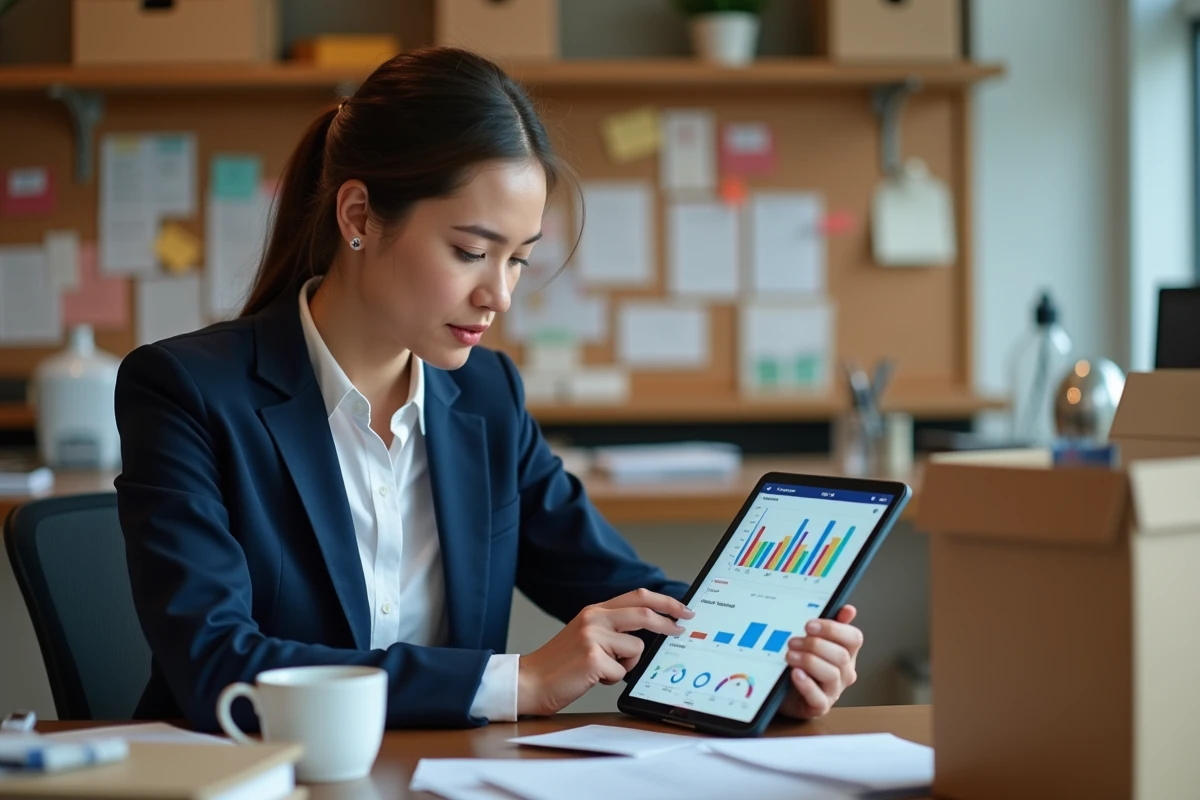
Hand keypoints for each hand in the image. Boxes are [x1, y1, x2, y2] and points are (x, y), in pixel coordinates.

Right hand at [517, 589, 693, 715]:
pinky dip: (612, 680)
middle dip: (669, 622)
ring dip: (627, 665)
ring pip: (636, 649)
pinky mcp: (593, 658)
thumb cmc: (560, 664)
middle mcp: (594, 618)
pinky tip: (591, 678)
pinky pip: (622, 672)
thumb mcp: (585, 636)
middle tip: (682, 629)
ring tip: (602, 670)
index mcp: (594, 611)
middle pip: (644, 613)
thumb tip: (651, 634)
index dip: (665, 601)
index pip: (638, 596)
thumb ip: (613, 629)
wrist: (529, 680)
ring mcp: (593, 637)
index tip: (683, 608)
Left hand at [776, 605, 861, 719]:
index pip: (854, 638)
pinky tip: (795, 674)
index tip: (809, 625)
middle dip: (815, 645)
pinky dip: (806, 684)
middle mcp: (844, 672)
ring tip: (789, 656)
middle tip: (792, 641)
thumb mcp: (811, 640)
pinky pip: (818, 697)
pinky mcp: (819, 706)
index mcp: (846, 653)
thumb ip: (829, 625)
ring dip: (809, 661)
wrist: (780, 690)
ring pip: (832, 674)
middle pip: (841, 656)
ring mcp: (833, 691)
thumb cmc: (799, 662)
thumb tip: (849, 610)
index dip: (833, 629)